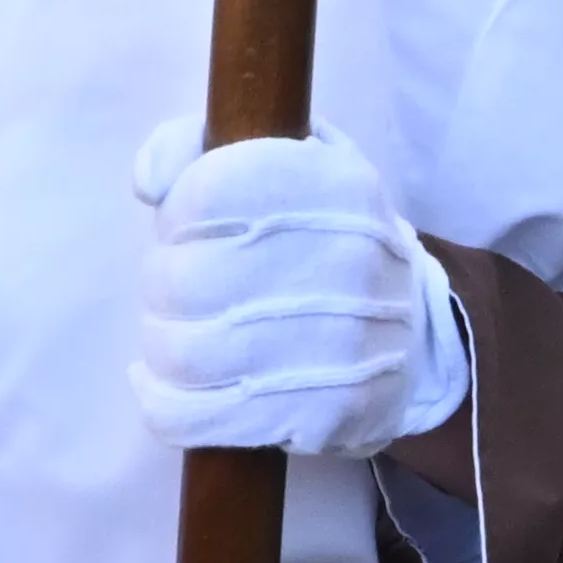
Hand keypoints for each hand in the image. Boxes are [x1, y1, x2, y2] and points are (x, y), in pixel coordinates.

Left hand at [127, 124, 472, 459]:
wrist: (413, 328)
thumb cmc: (321, 234)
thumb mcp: (281, 161)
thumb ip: (200, 146)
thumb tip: (149, 182)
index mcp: (336, 184)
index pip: (210, 193)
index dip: (178, 217)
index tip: (188, 229)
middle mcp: (348, 259)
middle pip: (186, 281)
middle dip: (162, 287)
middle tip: (176, 291)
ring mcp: (343, 342)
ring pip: (186, 354)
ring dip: (161, 346)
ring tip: (175, 337)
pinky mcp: (327, 412)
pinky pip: (202, 416)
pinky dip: (163, 403)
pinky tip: (163, 385)